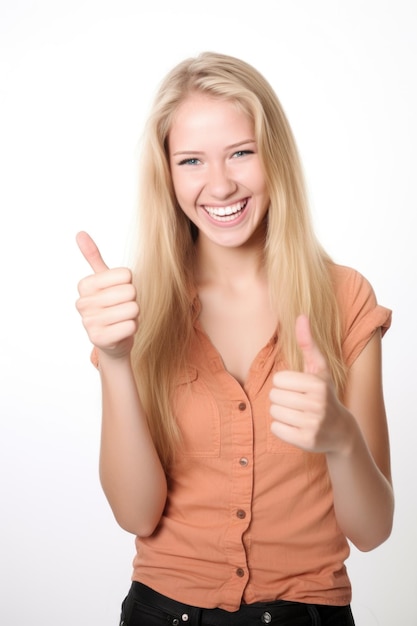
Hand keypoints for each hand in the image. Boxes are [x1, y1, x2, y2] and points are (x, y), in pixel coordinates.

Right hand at [75, 231, 138, 358]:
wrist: (112, 340)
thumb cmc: (112, 306)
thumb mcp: (104, 281)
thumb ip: (93, 257)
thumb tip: (80, 233)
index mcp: (84, 285)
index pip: (126, 274)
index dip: (129, 284)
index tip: (119, 292)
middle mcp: (82, 303)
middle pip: (130, 292)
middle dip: (133, 301)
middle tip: (122, 308)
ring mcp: (88, 322)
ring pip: (132, 309)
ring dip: (133, 315)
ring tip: (122, 319)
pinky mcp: (99, 339)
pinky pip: (131, 326)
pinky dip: (132, 328)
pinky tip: (121, 331)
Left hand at [269, 315, 349, 453]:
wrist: (340, 431)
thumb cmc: (324, 394)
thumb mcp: (318, 369)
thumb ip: (307, 343)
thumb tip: (301, 315)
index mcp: (317, 384)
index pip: (278, 380)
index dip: (285, 384)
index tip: (299, 389)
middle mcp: (317, 404)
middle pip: (274, 396)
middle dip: (282, 399)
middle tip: (298, 403)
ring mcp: (312, 424)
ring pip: (274, 412)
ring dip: (281, 413)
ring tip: (298, 414)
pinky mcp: (306, 441)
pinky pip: (276, 429)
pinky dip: (282, 428)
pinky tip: (297, 427)